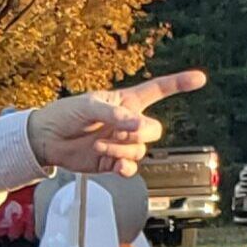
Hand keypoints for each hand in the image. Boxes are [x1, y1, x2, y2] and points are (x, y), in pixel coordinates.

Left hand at [27, 72, 207, 176]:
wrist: (46, 139)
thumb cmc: (65, 114)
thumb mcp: (88, 106)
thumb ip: (114, 113)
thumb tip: (136, 124)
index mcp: (126, 102)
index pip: (158, 90)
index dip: (180, 84)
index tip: (200, 79)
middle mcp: (128, 122)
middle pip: (154, 129)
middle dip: (142, 132)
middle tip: (122, 131)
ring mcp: (120, 143)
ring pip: (140, 149)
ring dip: (122, 149)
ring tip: (99, 144)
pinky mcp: (111, 161)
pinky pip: (130, 167)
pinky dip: (125, 167)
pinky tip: (116, 164)